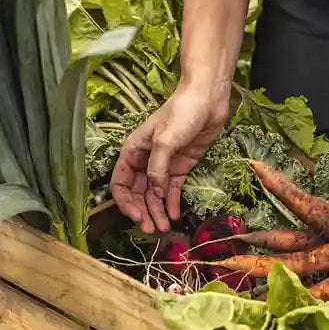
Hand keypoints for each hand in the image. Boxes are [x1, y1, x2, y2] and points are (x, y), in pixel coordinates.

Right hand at [109, 81, 229, 233]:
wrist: (207, 100)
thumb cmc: (182, 112)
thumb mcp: (165, 140)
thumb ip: (157, 168)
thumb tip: (154, 190)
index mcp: (133, 151)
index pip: (121, 182)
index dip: (125, 202)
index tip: (136, 217)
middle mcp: (145, 160)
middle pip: (138, 193)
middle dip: (142, 212)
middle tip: (152, 229)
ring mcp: (164, 164)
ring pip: (154, 194)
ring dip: (157, 212)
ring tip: (164, 228)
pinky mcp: (181, 166)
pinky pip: (172, 189)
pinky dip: (172, 203)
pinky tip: (175, 215)